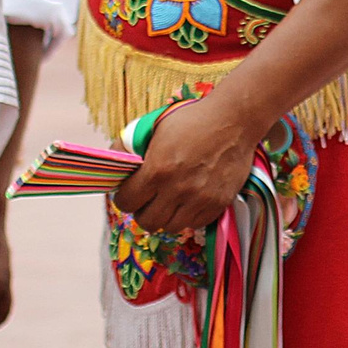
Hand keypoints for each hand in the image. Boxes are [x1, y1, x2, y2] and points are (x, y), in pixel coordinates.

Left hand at [112, 94, 260, 236]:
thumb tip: (114, 162)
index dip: (123, 198)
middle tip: (147, 201)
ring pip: (171, 227)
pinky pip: (196, 224)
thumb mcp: (155, 127)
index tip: (129, 193)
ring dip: (166, 217)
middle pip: (147, 222)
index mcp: (158, 170)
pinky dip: (188, 216)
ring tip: (168, 202)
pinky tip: (188, 201)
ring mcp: (200, 199)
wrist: (233, 120)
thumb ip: (130, 146)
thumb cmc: (193, 120)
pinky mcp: (218, 203)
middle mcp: (178, 189)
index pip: (127, 202)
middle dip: (142, 212)